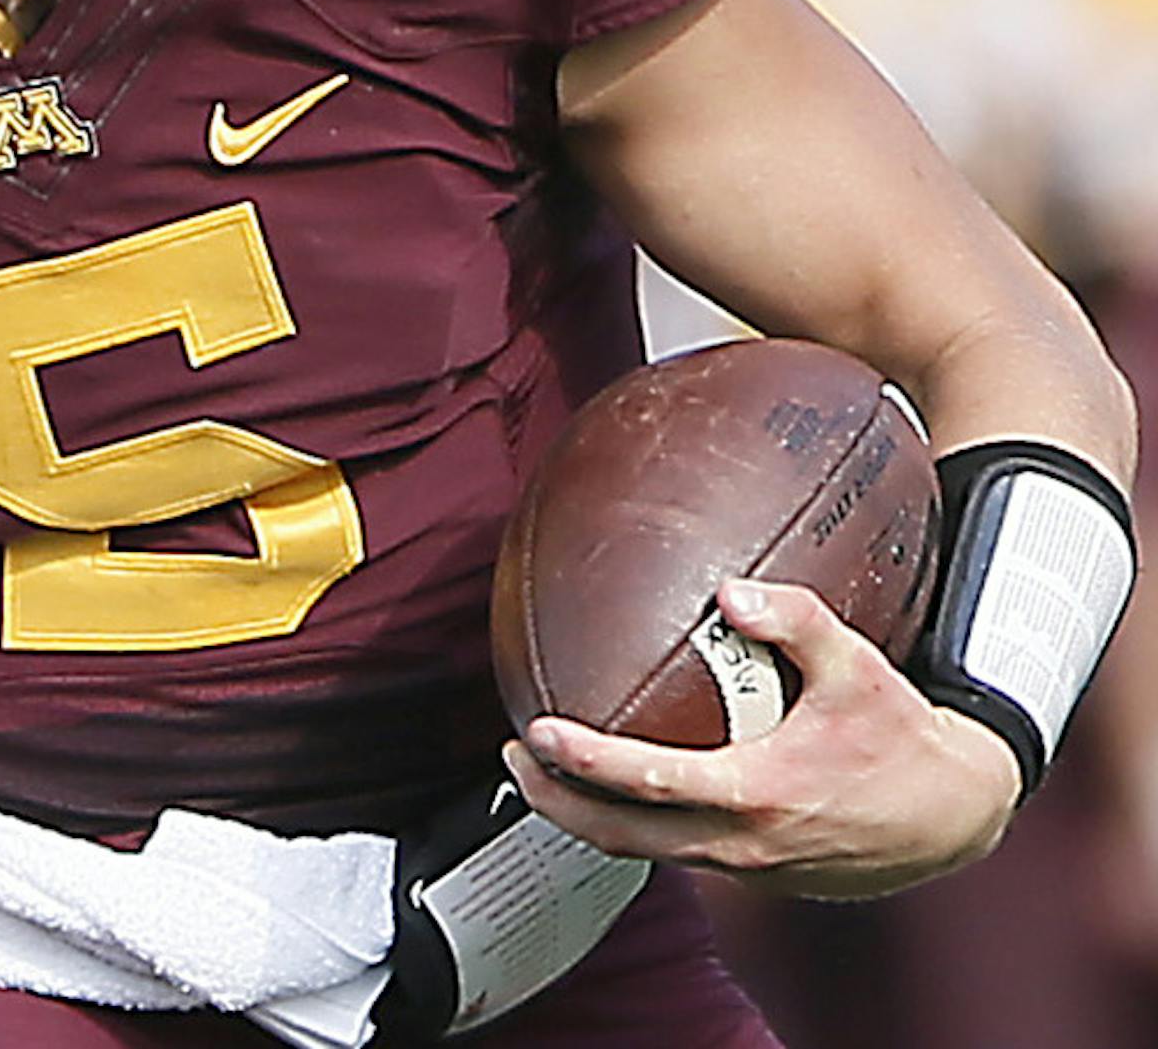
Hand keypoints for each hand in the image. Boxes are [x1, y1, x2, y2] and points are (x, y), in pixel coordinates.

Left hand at [500, 577, 1022, 899]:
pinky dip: (630, 827)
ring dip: (584, 817)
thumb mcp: (857, 666)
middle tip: (513, 757)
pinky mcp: (753, 875)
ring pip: (640, 852)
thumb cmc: (900, 737)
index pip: (648, 784)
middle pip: (619, 836)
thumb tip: (729, 591)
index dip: (584, 761)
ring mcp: (744, 868)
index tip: (537, 731)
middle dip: (554, 801)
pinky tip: (613, 792)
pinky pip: (673, 854)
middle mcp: (741, 843)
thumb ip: (795, 619)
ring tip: (542, 773)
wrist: (953, 817)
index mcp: (757, 795)